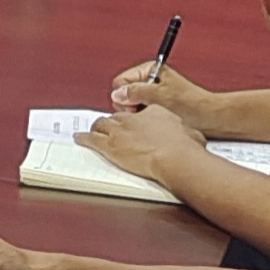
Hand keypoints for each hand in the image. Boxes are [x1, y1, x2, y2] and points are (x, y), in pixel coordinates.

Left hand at [83, 102, 204, 183]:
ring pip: (102, 125)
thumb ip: (186, 133)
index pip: (140, 113)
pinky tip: (79, 138)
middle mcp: (134, 118)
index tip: (135, 126)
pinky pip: (92, 139)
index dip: (135, 121)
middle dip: (114, 123)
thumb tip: (191, 137)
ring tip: (93, 131)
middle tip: (111, 128)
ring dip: (97, 128)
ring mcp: (119, 130)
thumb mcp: (191, 134)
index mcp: (154, 112)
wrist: (174, 157)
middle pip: (118, 117)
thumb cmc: (185, 148)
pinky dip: (84, 139)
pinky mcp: (109, 145)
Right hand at [108, 60, 213, 123]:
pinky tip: (156, 121)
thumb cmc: (194, 104)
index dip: (125, 95)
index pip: (121, 81)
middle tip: (145, 110)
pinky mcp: (156, 106)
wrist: (210, 117)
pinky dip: (145, 118)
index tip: (136, 103)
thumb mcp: (161, 95)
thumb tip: (118, 94)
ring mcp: (153, 94)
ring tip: (154, 116)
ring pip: (131, 105)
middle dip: (131, 105)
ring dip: (139, 113)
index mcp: (150, 70)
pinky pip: (140, 113)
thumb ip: (136, 92)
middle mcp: (150, 80)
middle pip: (124, 94)